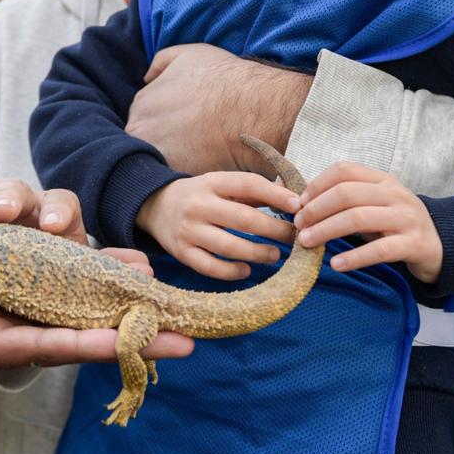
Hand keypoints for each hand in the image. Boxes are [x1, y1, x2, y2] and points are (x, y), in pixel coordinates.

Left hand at [126, 45, 311, 174]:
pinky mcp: (175, 176)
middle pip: (146, 142)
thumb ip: (160, 63)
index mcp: (141, 104)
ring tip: (200, 155)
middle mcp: (140, 131)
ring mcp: (156, 156)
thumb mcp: (188, 54)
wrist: (254, 110)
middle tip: (193, 142)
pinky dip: (188, 174)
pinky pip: (176, 180)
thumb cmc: (225, 80)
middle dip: (165, 142)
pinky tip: (206, 166)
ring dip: (174, 160)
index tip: (184, 125)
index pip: (143, 120)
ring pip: (160, 162)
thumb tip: (146, 78)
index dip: (164, 123)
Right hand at [135, 174, 299, 281]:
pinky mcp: (181, 252)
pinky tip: (247, 271)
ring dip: (258, 253)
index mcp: (211, 182)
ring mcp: (188, 230)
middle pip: (243, 219)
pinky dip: (231, 272)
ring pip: (229, 246)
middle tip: (294, 237)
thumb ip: (253, 190)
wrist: (155, 206)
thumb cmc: (200, 195)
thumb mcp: (220, 184)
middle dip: (275, 229)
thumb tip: (292, 199)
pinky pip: (210, 267)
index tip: (298, 206)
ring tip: (275, 255)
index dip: (275, 195)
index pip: (248, 184)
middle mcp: (198, 205)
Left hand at [295, 162, 442, 281]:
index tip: (298, 203)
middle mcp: (394, 194)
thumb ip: (342, 201)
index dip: (316, 184)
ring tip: (306, 243)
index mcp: (382, 180)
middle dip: (316, 209)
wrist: (440, 245)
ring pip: (359, 218)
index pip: (344, 170)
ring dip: (327, 230)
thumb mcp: (372, 205)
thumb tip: (295, 199)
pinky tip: (336, 264)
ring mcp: (406, 218)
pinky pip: (380, 250)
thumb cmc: (395, 225)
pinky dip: (355, 257)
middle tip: (297, 225)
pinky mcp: (413, 244)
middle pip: (347, 193)